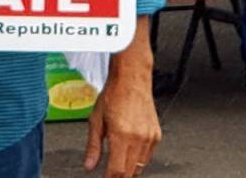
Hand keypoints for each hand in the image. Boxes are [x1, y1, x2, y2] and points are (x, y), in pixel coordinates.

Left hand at [83, 55, 160, 176]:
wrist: (132, 79)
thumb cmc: (113, 94)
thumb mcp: (96, 119)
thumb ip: (93, 146)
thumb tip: (89, 165)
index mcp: (121, 135)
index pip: (117, 170)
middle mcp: (138, 138)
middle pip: (130, 172)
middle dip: (119, 177)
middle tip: (109, 175)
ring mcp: (150, 138)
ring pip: (140, 167)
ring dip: (129, 170)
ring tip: (117, 165)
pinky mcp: (156, 136)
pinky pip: (147, 157)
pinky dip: (138, 160)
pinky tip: (129, 153)